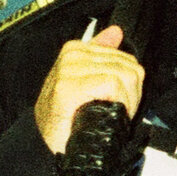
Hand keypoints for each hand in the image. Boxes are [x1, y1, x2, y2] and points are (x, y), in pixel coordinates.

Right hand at [34, 24, 143, 155]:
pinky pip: (112, 85)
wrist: (46, 143)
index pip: (125, 59)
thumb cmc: (66, 117)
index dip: (130, 85)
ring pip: (124, 75)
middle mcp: (71, 55)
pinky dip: (118, 103)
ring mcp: (68, 69)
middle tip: (114, 110)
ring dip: (125, 101)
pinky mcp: (68, 86)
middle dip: (130, 94)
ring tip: (108, 113)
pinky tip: (105, 114)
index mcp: (76, 49)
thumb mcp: (85, 80)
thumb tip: (116, 32)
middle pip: (128, 67)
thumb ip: (101, 54)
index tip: (118, 101)